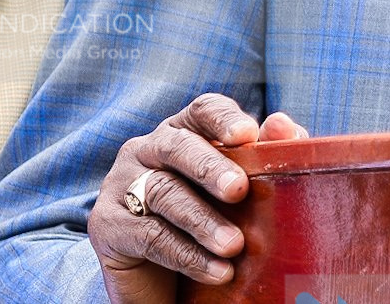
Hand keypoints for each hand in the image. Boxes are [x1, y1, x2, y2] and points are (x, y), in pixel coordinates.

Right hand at [87, 92, 308, 303]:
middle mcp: (146, 150)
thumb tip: (283, 125)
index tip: (248, 135)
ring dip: (202, 220)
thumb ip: (265, 156)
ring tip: (234, 246)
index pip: (202, 110)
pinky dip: (187, 254)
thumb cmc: (209, 219)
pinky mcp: (106, 224)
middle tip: (239, 190)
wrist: (161, 279)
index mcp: (181, 131)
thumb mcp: (238, 192)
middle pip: (177, 146)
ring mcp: (120, 184)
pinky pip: (148, 235)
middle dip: (211, 167)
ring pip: (163, 192)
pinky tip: (217, 270)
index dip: (223, 118)